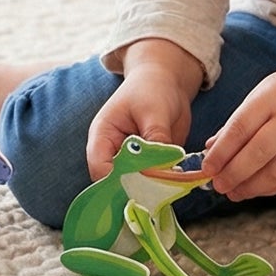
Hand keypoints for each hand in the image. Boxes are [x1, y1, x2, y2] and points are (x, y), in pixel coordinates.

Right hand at [85, 41, 203, 179]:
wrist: (168, 82)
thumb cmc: (152, 88)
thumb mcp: (154, 110)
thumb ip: (156, 138)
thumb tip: (162, 168)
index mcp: (103, 136)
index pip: (99, 167)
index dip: (114, 181)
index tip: (137, 187)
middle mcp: (113, 152)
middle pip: (115, 181)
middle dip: (134, 190)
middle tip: (155, 193)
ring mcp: (132, 160)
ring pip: (135, 185)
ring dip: (151, 189)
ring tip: (167, 189)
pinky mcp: (150, 164)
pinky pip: (153, 182)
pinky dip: (163, 185)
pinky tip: (176, 185)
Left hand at [200, 44, 275, 201]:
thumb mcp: (262, 94)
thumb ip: (237, 122)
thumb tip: (211, 149)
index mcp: (272, 98)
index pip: (241, 128)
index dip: (222, 152)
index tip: (207, 168)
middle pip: (259, 153)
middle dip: (234, 174)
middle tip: (217, 185)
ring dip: (251, 187)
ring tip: (233, 193)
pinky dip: (271, 188)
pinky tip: (256, 190)